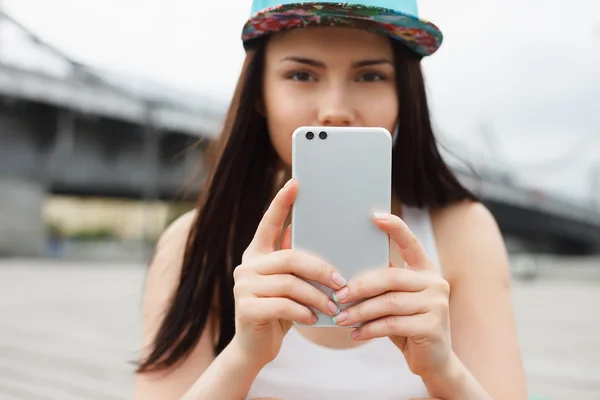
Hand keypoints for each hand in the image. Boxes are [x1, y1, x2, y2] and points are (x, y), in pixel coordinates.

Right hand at [232, 178, 345, 366]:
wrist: (254, 347)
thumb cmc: (279, 312)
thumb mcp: (289, 285)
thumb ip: (296, 263)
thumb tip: (325, 238)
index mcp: (257, 254)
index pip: (269, 223)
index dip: (281, 203)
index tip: (295, 182)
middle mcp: (247, 265)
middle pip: (290, 258)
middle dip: (320, 269)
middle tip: (342, 282)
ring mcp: (243, 286)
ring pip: (290, 284)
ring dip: (317, 296)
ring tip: (334, 307)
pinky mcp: (246, 308)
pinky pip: (283, 305)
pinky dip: (303, 312)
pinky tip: (313, 319)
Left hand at [330, 212, 452, 379]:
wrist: (433, 361)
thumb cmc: (406, 326)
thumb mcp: (394, 301)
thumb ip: (381, 285)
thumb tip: (343, 272)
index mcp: (426, 270)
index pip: (410, 243)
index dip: (395, 228)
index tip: (374, 215)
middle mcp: (435, 282)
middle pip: (390, 277)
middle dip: (359, 287)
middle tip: (337, 296)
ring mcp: (437, 304)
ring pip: (389, 303)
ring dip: (360, 312)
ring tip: (340, 319)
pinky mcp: (433, 326)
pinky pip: (393, 324)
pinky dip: (370, 330)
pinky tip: (355, 334)